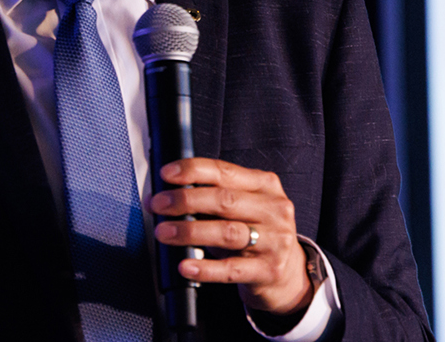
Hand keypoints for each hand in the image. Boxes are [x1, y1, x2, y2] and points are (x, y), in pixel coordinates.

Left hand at [149, 157, 312, 316]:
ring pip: (227, 232)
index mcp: (265, 185)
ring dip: (189, 231)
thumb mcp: (243, 208)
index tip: (166, 174)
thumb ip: (214, 197)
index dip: (193, 170)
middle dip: (185, 200)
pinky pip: (231, 269)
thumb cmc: (256, 234)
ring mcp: (276, 241)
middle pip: (224, 200)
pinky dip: (205, 268)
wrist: (287, 274)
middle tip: (158, 205)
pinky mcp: (269, 270)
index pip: (225, 171)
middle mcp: (274, 209)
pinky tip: (186, 265)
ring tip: (163, 233)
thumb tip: (168, 194)